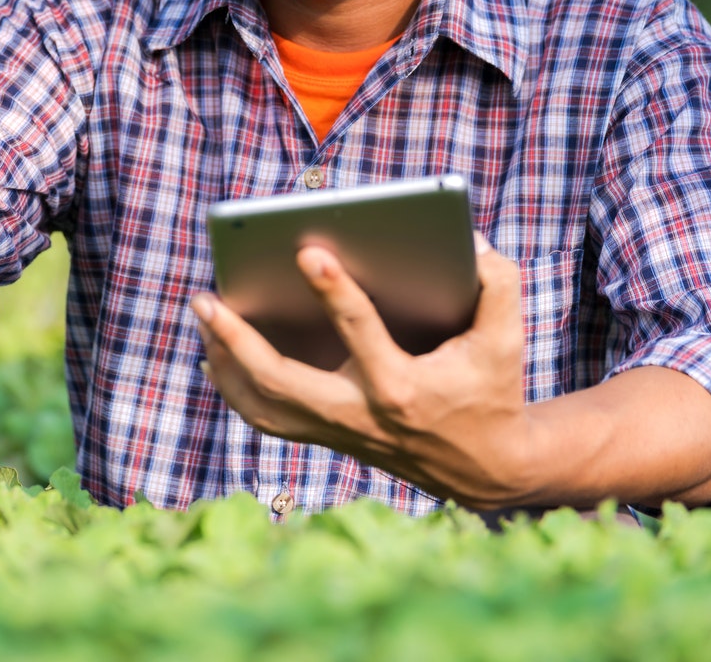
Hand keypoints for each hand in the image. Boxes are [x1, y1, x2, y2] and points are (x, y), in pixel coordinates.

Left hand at [192, 237, 545, 509]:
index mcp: (403, 388)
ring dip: (226, 361)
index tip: (307, 250)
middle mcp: (362, 415)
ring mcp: (339, 431)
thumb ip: (496, 283)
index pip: (362, 335)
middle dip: (238, 340)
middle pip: (283, 382)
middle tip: (206, 297)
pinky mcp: (330, 437)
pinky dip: (235, 388)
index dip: (336, 293)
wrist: (487, 470)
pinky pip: (268, 418)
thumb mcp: (507, 338)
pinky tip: (214, 355)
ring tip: (203, 313)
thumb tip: (464, 239)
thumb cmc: (493, 392)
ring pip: (264, 405)